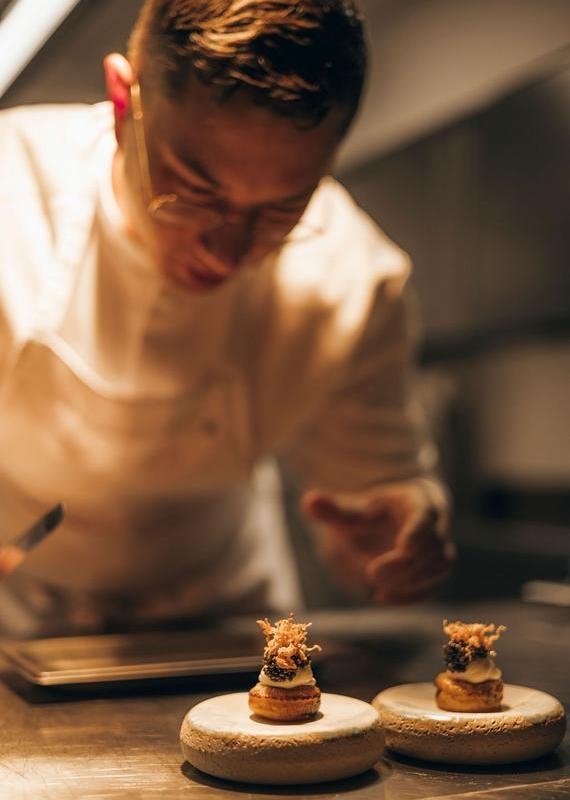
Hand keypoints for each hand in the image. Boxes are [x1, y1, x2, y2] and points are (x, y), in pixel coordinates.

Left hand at [302, 479, 453, 603]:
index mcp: (418, 500)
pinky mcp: (435, 572)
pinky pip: (433, 586)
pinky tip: (381, 597)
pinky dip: (410, 596)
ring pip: (441, 566)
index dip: (418, 531)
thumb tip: (309, 501)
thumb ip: (334, 509)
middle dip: (407, 564)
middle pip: (434, 544)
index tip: (404, 547)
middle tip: (373, 575)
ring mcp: (439, 548)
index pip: (426, 514)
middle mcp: (435, 524)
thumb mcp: (351, 509)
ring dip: (413, 582)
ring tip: (377, 591)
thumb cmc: (369, 514)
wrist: (386, 526)